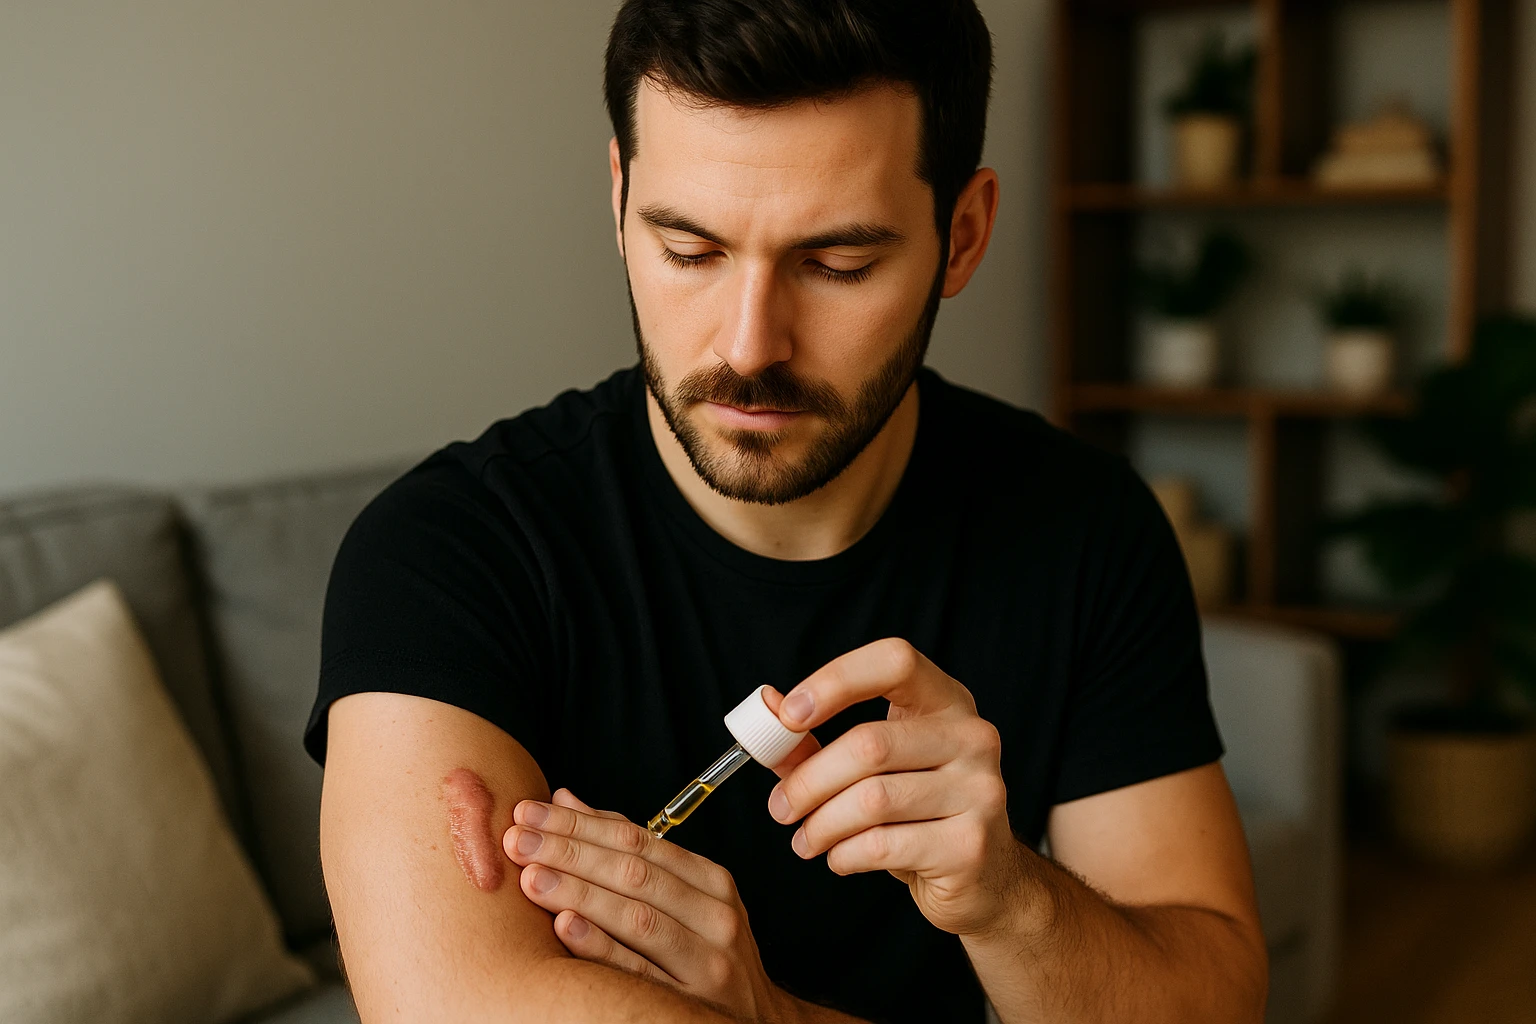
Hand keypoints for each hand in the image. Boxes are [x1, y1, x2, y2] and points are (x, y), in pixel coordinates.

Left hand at [503, 788, 789, 1021]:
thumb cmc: (704, 953)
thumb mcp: (683, 899)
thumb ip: (626, 852)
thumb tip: (564, 800)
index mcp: (710, 882)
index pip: (638, 840)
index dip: (580, 823)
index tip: (530, 811)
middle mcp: (714, 916)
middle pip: (634, 873)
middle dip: (570, 851)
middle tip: (517, 839)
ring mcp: (707, 962)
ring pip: (636, 918)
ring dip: (579, 893)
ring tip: (532, 876)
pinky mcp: (690, 1005)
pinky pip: (638, 972)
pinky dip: (600, 947)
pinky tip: (565, 926)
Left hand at [767, 638, 1024, 937]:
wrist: (984, 879)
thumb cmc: (918, 814)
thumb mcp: (873, 770)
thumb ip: (816, 741)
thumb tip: (766, 707)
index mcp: (948, 702)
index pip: (895, 661)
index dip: (837, 680)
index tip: (789, 715)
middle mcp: (973, 737)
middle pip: (868, 744)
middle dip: (808, 781)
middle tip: (780, 807)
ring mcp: (980, 791)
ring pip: (871, 800)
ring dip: (821, 825)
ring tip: (805, 839)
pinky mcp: (970, 845)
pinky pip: (883, 845)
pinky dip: (844, 855)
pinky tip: (839, 857)